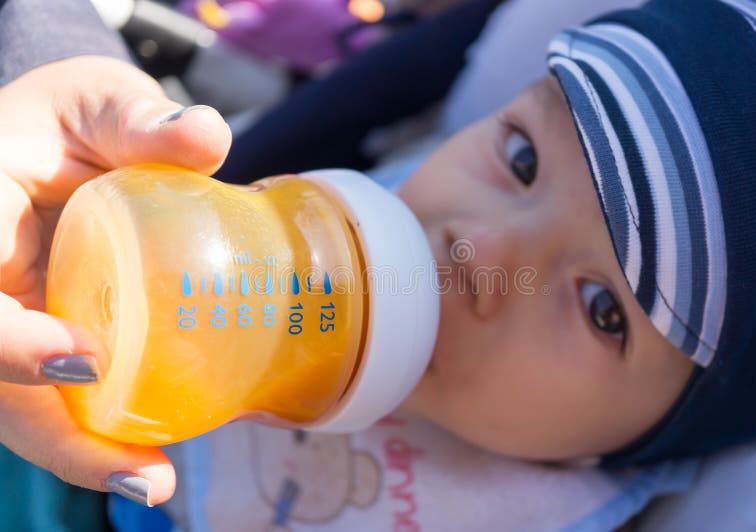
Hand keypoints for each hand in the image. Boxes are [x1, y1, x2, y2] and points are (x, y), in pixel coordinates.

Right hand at [0, 55, 230, 504]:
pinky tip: (156, 455)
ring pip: (24, 404)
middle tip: (145, 477)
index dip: (8, 341)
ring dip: (85, 453)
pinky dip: (102, 432)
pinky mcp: (51, 337)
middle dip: (59, 438)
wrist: (69, 137)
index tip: (85, 360)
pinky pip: (64, 396)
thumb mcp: (100, 102)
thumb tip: (204, 137)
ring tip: (155, 483)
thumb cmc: (76, 117)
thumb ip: (141, 120)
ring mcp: (16, 318)